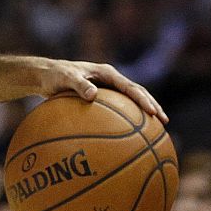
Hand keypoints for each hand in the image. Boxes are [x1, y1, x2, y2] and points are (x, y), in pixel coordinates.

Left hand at [37, 59, 166, 123]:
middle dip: (152, 106)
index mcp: (107, 73)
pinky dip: (127, 120)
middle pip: (137, 93)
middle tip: (164, 121)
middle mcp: (111, 80)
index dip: (143, 100)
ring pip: (131, 102)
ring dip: (144, 114)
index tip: (152, 112)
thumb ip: (78, 85)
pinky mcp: (103, 98)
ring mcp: (108, 89)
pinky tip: (130, 137)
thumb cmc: (54, 76)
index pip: (130, 87)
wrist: (46, 75)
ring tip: (157, 130)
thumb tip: (92, 95)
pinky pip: (118, 110)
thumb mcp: (64, 78)